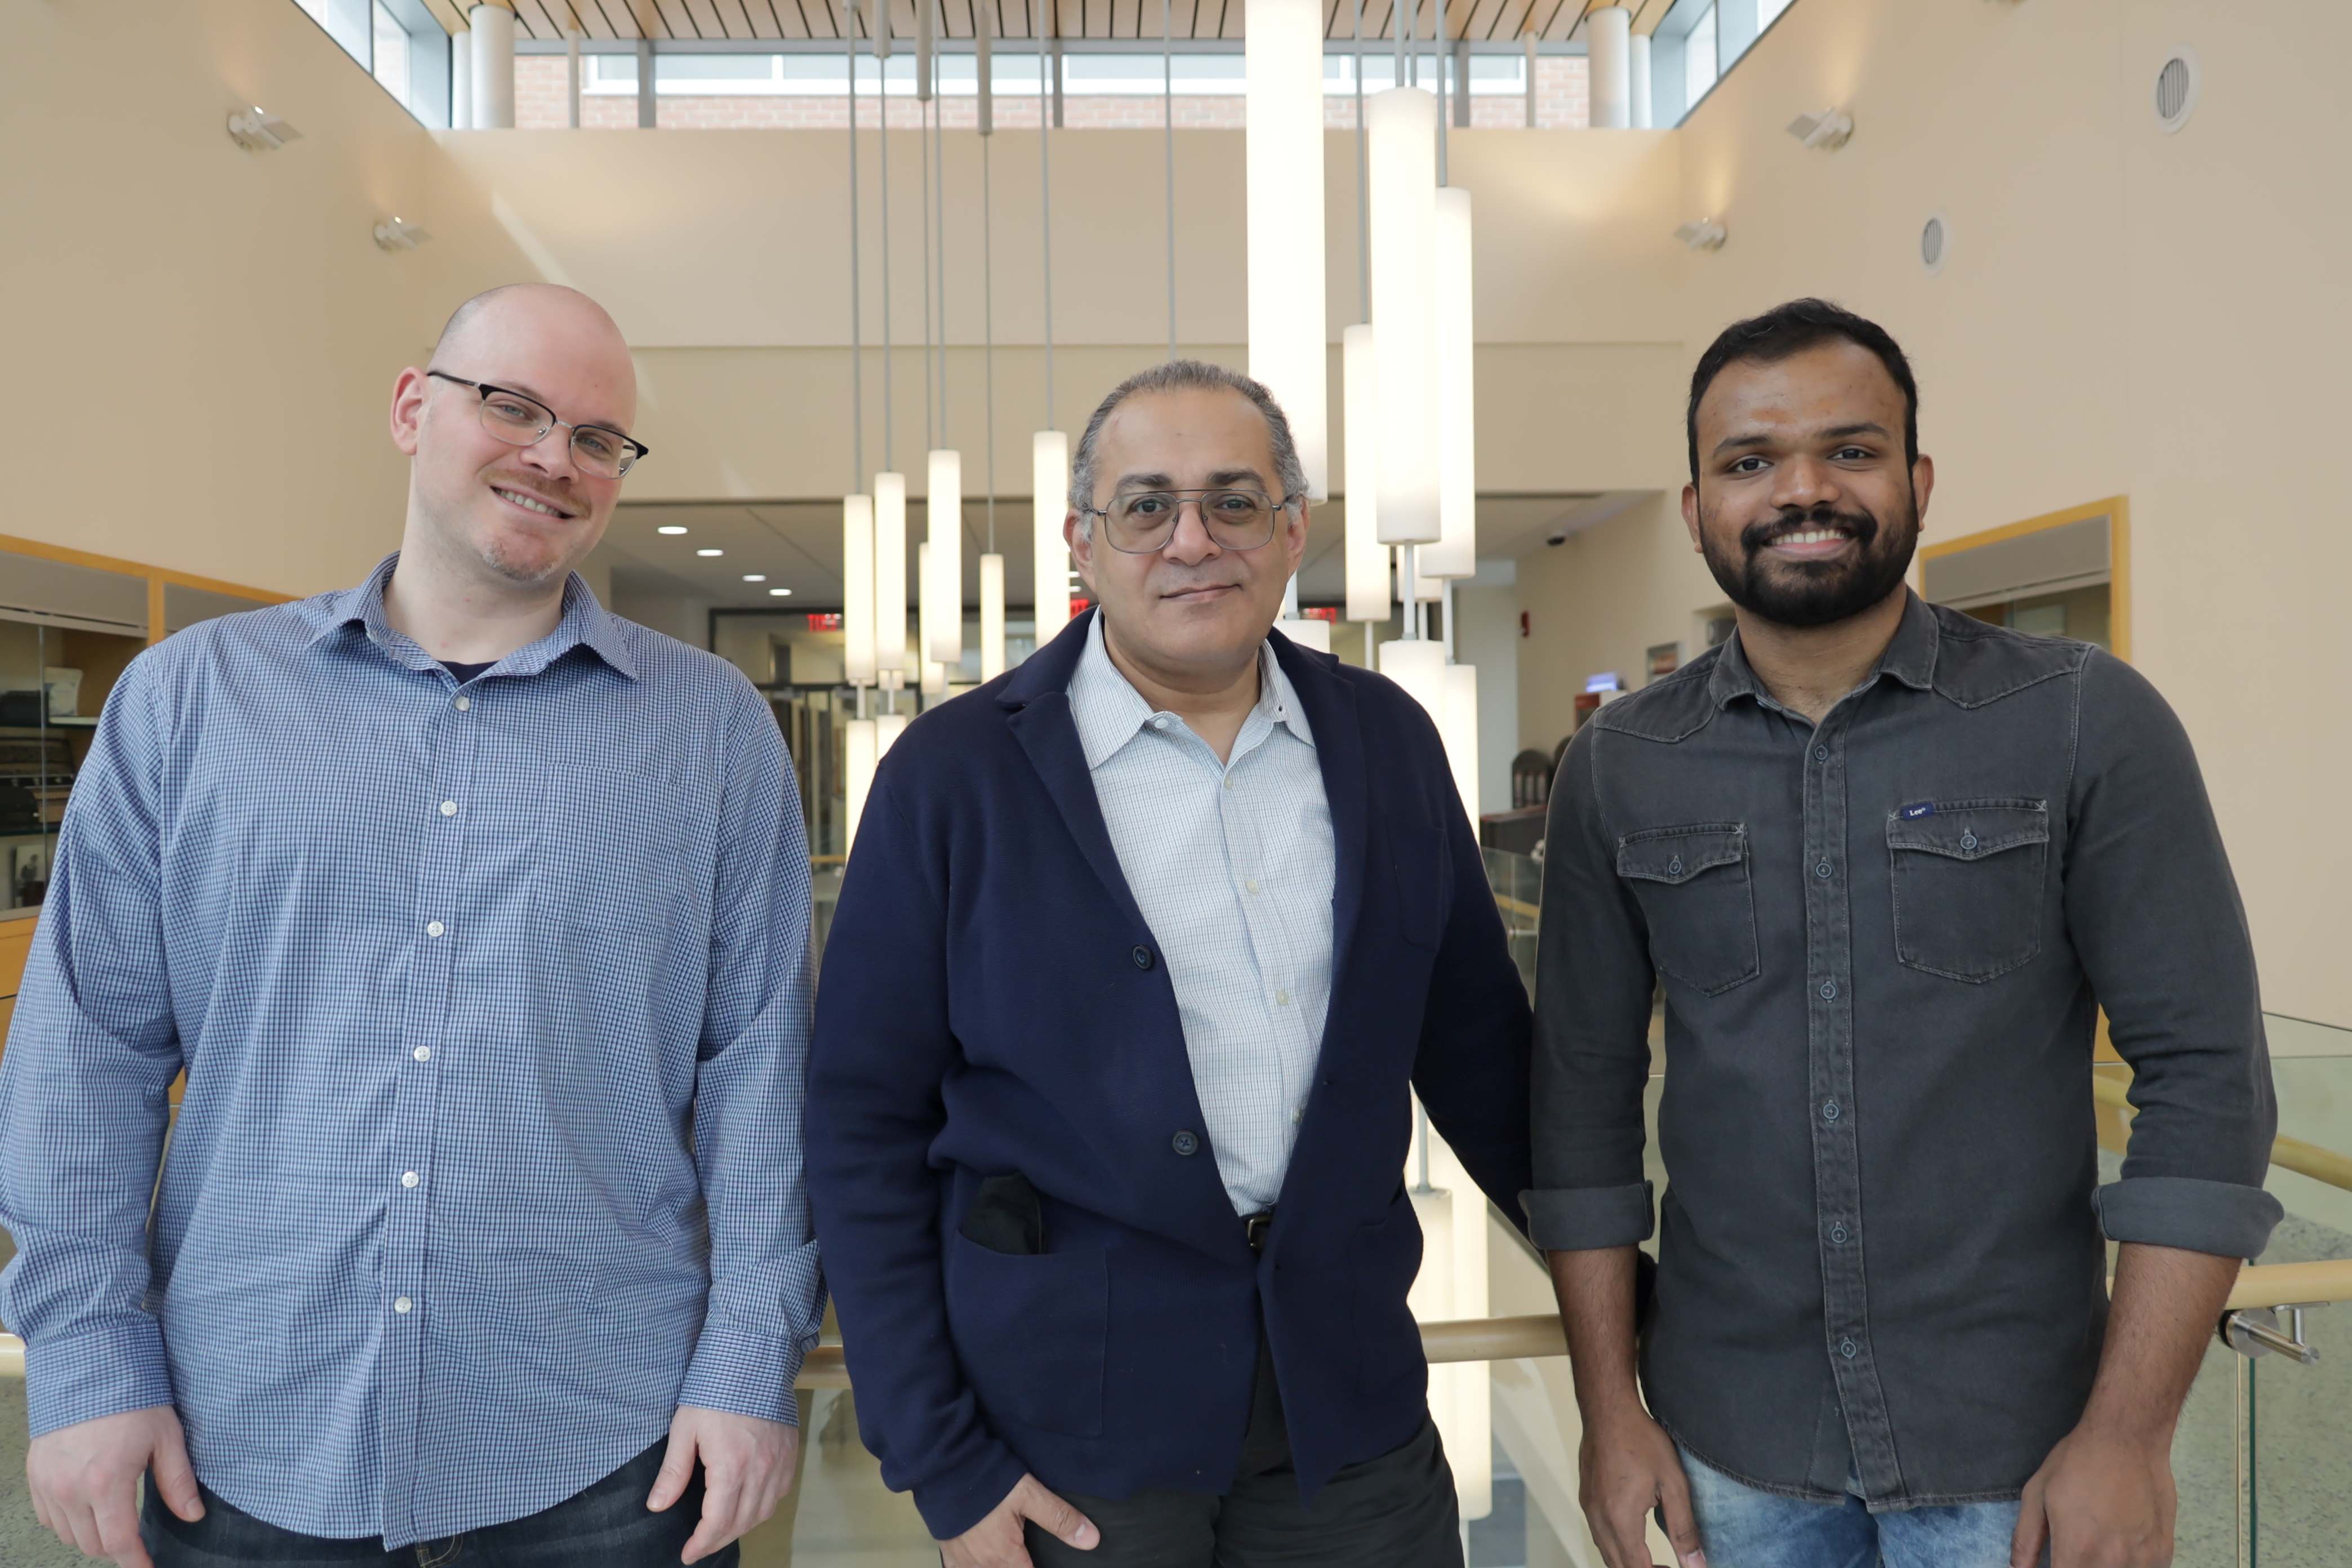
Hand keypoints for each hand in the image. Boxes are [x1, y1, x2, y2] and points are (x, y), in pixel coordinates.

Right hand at [28, 1405, 202, 1567]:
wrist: (90, 1370)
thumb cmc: (135, 1400)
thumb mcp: (167, 1437)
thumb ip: (177, 1481)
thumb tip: (193, 1516)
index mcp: (106, 1483)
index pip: (119, 1542)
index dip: (135, 1562)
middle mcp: (71, 1490)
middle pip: (92, 1545)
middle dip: (116, 1548)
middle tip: (135, 1538)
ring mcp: (48, 1484)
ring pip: (68, 1535)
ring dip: (91, 1536)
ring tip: (113, 1519)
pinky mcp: (35, 1475)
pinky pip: (48, 1517)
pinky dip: (67, 1521)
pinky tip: (87, 1507)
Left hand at [647, 1405, 799, 1564]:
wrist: (754, 1359)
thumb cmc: (715, 1391)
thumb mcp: (685, 1428)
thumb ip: (673, 1471)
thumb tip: (657, 1505)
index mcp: (731, 1467)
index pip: (717, 1522)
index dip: (701, 1544)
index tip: (687, 1554)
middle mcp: (760, 1470)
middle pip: (740, 1523)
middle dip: (717, 1540)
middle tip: (699, 1546)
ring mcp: (778, 1463)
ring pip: (762, 1513)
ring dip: (740, 1527)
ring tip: (720, 1529)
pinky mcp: (789, 1453)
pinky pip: (778, 1494)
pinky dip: (762, 1508)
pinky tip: (748, 1505)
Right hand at [939, 1473, 1098, 1567]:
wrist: (946, 1467)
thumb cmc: (989, 1481)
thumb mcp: (1029, 1494)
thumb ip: (1059, 1518)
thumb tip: (1091, 1540)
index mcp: (1006, 1555)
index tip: (1039, 1562)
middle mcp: (983, 1564)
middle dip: (1018, 1567)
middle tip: (1024, 1558)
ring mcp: (962, 1560)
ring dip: (999, 1567)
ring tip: (1008, 1559)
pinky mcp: (947, 1550)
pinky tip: (978, 1562)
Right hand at [1578, 1404, 1704, 1567]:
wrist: (1608, 1410)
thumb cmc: (1642, 1441)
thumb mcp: (1673, 1483)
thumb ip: (1684, 1528)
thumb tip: (1696, 1564)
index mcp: (1621, 1519)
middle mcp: (1599, 1519)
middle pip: (1617, 1566)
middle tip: (1669, 1566)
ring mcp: (1588, 1508)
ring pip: (1605, 1553)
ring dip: (1628, 1562)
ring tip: (1654, 1560)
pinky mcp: (1585, 1498)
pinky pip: (1598, 1535)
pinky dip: (1615, 1547)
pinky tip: (1632, 1537)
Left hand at [2010, 1423, 2175, 1567]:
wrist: (2128, 1438)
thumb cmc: (2076, 1462)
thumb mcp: (2037, 1493)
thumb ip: (2025, 1538)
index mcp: (2077, 1549)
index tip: (2056, 1561)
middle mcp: (2112, 1561)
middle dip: (2078, 1566)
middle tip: (2075, 1549)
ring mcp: (2143, 1560)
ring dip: (2104, 1566)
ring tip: (2099, 1541)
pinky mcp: (2163, 1554)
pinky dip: (2129, 1564)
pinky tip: (2122, 1543)